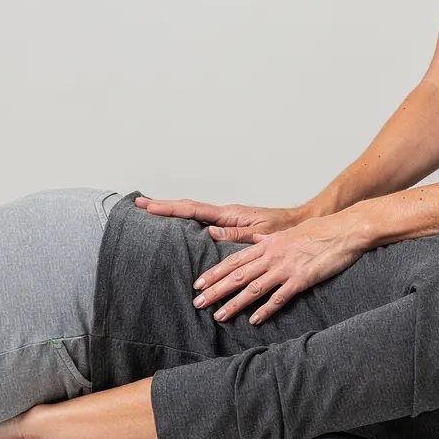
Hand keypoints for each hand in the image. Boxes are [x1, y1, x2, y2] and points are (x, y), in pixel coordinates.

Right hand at [134, 195, 307, 241]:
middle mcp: (225, 214)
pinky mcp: (230, 224)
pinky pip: (202, 219)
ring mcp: (226, 218)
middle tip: (139, 204)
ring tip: (151, 210)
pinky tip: (179, 223)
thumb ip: (235, 234)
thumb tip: (209, 232)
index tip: (148, 206)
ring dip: (172, 211)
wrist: (300, 223)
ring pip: (193, 212)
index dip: (169, 208)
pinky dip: (186, 218)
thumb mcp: (260, 235)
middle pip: (188, 207)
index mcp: (229, 215)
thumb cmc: (283, 229)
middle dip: (163, 205)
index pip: (193, 210)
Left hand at [191, 213, 366, 323]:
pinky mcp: (301, 279)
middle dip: (215, 290)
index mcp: (267, 245)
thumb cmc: (319, 230)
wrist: (344, 230)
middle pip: (237, 275)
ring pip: (253, 288)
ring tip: (218, 316)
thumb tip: (256, 242)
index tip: (198, 283)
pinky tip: (254, 320)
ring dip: (234, 303)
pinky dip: (265, 309)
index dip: (214, 273)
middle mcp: (271, 256)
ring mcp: (285, 268)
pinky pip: (279, 297)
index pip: (233, 261)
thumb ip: (270, 240)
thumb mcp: (288, 233)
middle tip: (197, 303)